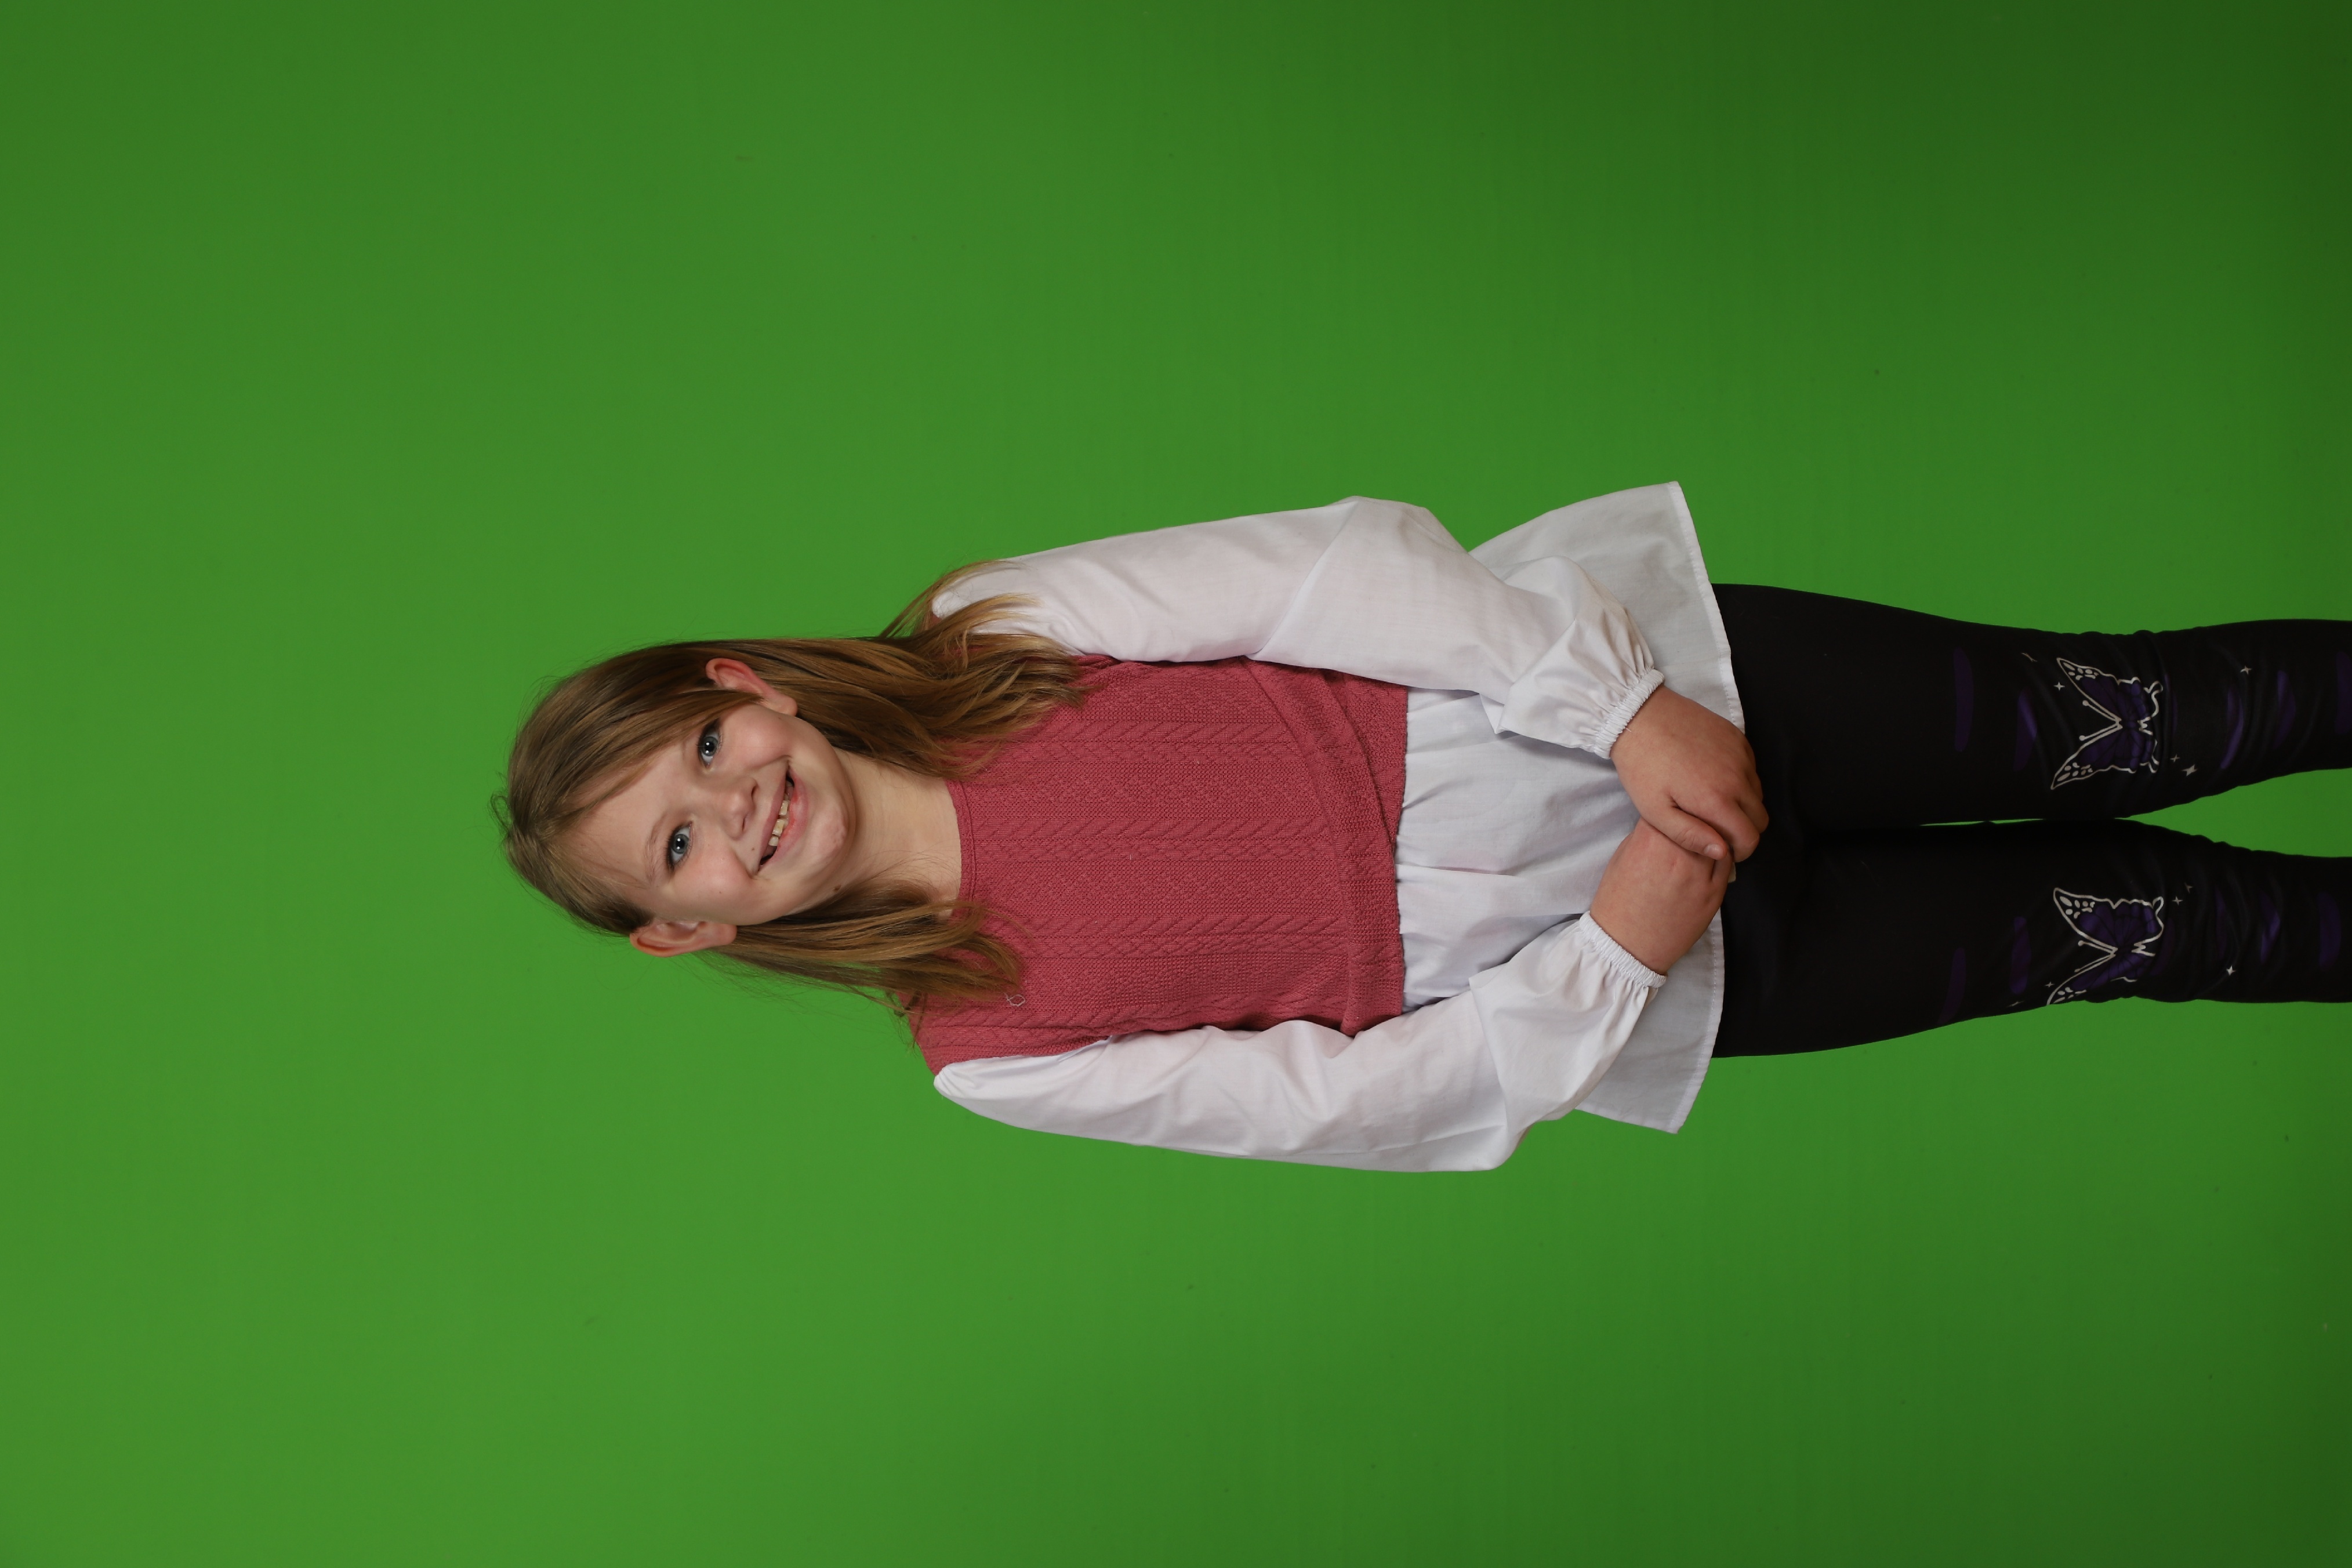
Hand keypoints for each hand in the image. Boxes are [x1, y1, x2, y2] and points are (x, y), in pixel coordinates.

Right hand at [1586, 820, 1731, 973]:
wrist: (1627, 943)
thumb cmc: (1619, 900)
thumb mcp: (1624, 855)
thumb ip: (1648, 834)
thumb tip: (1669, 821)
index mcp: (1650, 841)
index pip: (1673, 807)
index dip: (1674, 805)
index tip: (1673, 807)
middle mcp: (1678, 855)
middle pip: (1700, 818)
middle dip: (1697, 815)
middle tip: (1694, 816)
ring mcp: (1699, 876)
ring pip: (1719, 838)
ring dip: (1714, 832)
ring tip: (1705, 833)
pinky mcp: (1713, 894)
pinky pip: (1727, 864)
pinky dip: (1723, 854)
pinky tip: (1713, 854)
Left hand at [1609, 685, 1767, 863]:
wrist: (1638, 717)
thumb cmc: (1642, 768)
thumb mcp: (1655, 811)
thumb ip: (1690, 836)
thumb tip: (1722, 853)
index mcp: (1717, 800)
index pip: (1751, 837)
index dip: (1741, 851)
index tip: (1725, 851)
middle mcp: (1737, 778)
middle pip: (1760, 818)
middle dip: (1745, 830)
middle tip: (1720, 831)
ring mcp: (1740, 755)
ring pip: (1758, 793)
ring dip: (1743, 805)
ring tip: (1713, 804)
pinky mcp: (1737, 737)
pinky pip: (1752, 768)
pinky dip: (1741, 779)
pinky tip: (1714, 779)